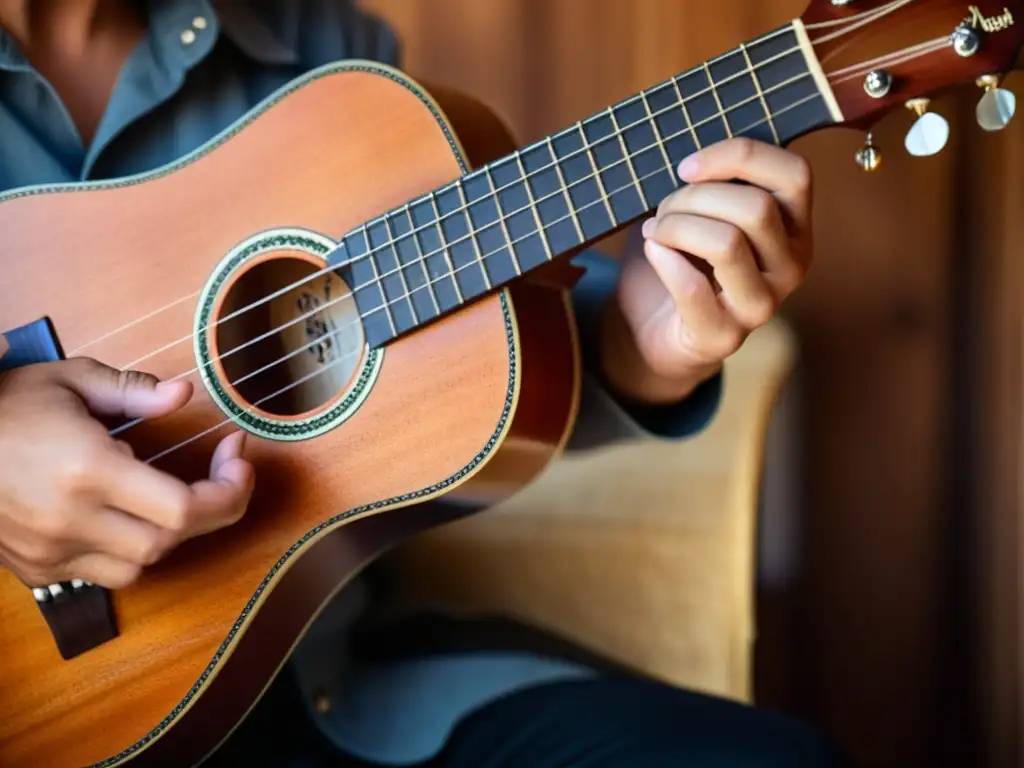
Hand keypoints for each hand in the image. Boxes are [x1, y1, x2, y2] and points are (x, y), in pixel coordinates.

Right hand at [0, 358, 253, 589]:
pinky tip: (125, 514)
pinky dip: (128, 551)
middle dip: (212, 509)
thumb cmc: (5, 405)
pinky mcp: (36, 569)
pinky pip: (103, 573)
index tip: (238, 458)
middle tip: (225, 474)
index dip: (229, 491)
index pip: (183, 509)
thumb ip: (132, 390)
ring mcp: (50, 551)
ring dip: (169, 533)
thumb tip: (184, 395)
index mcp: (86, 469)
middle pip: (170, 541)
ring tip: (169, 493)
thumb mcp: (69, 379)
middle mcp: (71, 519)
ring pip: (140, 565)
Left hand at [601, 138, 812, 403]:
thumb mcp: (705, 211)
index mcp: (795, 227)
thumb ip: (714, 180)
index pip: (795, 174)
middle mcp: (791, 267)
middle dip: (695, 197)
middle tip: (664, 210)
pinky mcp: (724, 337)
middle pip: (755, 207)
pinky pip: (693, 288)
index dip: (739, 156)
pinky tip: (653, 251)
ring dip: (677, 227)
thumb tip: (690, 149)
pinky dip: (663, 260)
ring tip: (656, 231)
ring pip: (727, 243)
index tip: (685, 165)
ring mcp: (762, 306)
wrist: (657, 331)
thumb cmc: (683, 259)